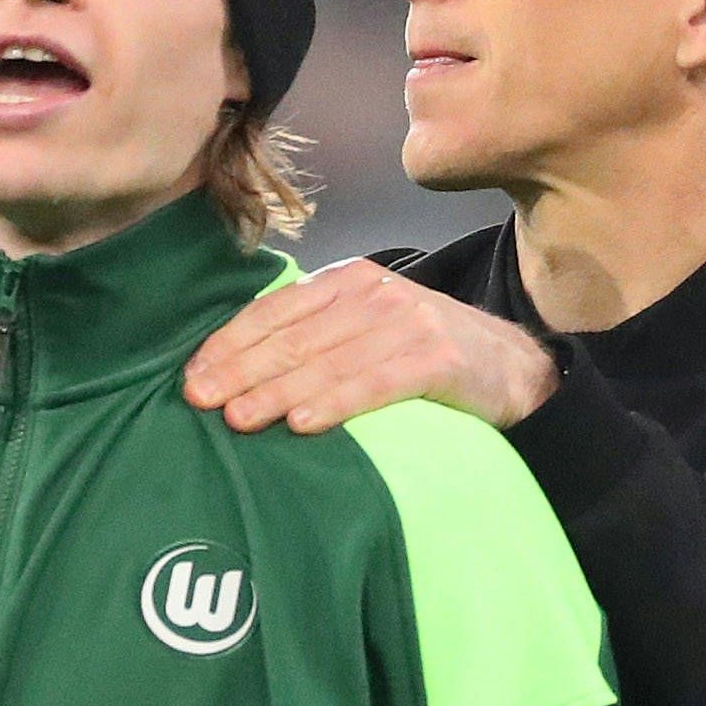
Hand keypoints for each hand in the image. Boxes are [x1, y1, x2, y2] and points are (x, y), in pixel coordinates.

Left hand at [182, 260, 561, 434]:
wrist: (515, 367)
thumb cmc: (425, 354)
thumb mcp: (367, 330)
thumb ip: (315, 337)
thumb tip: (236, 372)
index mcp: (348, 281)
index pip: (275, 311)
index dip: (229, 344)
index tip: (190, 377)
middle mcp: (375, 293)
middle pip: (294, 336)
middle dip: (240, 369)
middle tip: (198, 401)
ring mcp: (409, 322)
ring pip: (328, 360)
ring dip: (277, 391)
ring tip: (238, 419)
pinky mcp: (438, 357)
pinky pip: (377, 383)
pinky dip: (337, 403)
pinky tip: (302, 424)